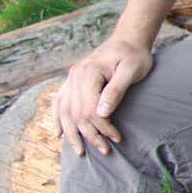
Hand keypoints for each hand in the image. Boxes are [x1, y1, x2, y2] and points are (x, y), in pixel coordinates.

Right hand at [54, 35, 152, 156]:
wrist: (128, 40)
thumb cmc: (134, 55)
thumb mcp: (131, 70)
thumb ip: (116, 90)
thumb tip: (101, 114)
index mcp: (88, 72)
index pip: (89, 109)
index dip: (102, 127)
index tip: (117, 138)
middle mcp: (74, 76)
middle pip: (76, 113)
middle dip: (89, 135)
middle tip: (105, 151)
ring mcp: (71, 79)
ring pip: (64, 111)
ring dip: (71, 133)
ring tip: (80, 152)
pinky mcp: (72, 82)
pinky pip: (59, 102)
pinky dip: (58, 119)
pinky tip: (58, 134)